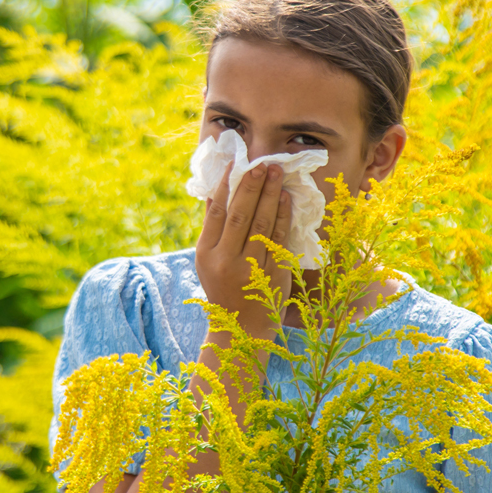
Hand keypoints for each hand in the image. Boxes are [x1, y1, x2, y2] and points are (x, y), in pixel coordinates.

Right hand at [195, 161, 292, 338]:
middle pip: (240, 215)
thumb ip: (211, 228)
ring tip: (276, 173)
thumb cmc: (223, 288)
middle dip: (251, 187)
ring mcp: (250, 269)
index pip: (217, 213)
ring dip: (269, 196)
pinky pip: (279, 239)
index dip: (227, 186)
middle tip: (261, 164)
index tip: (237, 164)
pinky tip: (285, 199)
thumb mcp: (207, 261)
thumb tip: (215, 192)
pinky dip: (283, 216)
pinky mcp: (272, 275)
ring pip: (261, 225)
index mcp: (206, 254)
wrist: (242, 328)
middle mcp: (226, 261)